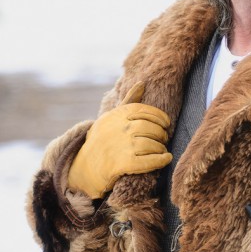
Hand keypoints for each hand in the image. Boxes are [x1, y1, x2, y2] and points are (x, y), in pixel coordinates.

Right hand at [68, 83, 171, 198]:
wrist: (82, 168)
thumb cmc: (102, 140)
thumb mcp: (111, 118)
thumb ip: (128, 101)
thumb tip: (142, 83)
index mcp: (116, 116)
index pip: (143, 110)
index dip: (159, 116)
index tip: (166, 123)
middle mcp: (118, 129)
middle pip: (149, 128)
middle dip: (161, 134)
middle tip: (164, 139)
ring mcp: (120, 147)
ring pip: (151, 144)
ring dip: (161, 148)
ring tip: (162, 150)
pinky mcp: (121, 164)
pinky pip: (148, 161)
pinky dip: (160, 160)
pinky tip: (166, 159)